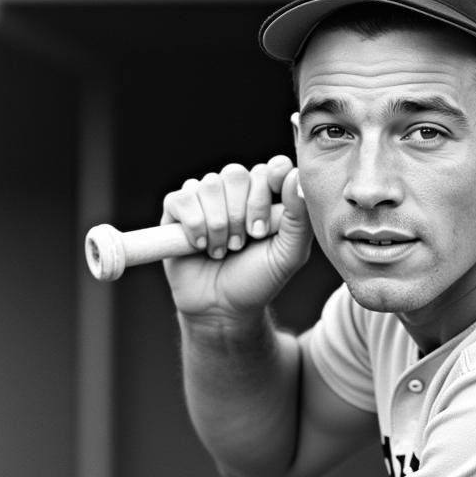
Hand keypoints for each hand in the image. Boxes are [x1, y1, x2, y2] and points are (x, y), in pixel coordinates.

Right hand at [161, 155, 311, 321]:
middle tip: (245, 242)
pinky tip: (201, 246)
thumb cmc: (258, 279)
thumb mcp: (288, 254)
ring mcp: (204, 199)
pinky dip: (194, 225)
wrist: (222, 308)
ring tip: (224, 250)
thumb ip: (298, 217)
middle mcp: (234, 192)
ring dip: (219, 225)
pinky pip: (182, 198)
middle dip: (241, 213)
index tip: (265, 219)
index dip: (269, 183)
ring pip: (209, 185)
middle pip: (236, 173)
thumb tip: (294, 176)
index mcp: (265, 196)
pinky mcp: (176, 210)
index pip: (270, 168)